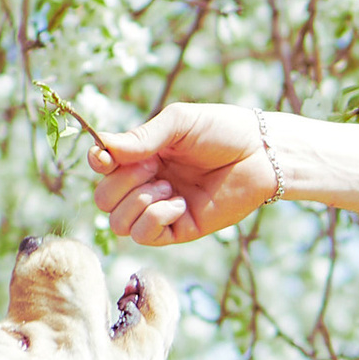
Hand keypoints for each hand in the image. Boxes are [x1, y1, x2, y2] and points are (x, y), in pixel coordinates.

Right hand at [92, 103, 276, 247]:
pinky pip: (145, 236)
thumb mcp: (179, 123)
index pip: (101, 167)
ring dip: (138, 203)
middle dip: (122, 183)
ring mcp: (161, 209)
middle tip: (154, 167)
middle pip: (103, 200)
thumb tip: (100, 150)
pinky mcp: (179, 230)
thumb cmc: (222, 131)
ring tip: (168, 187)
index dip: (97, 163)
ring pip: (118, 224)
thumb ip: (142, 137)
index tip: (105, 157)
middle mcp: (147, 184)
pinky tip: (178, 204)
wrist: (261, 154)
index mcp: (142, 156)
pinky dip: (155, 218)